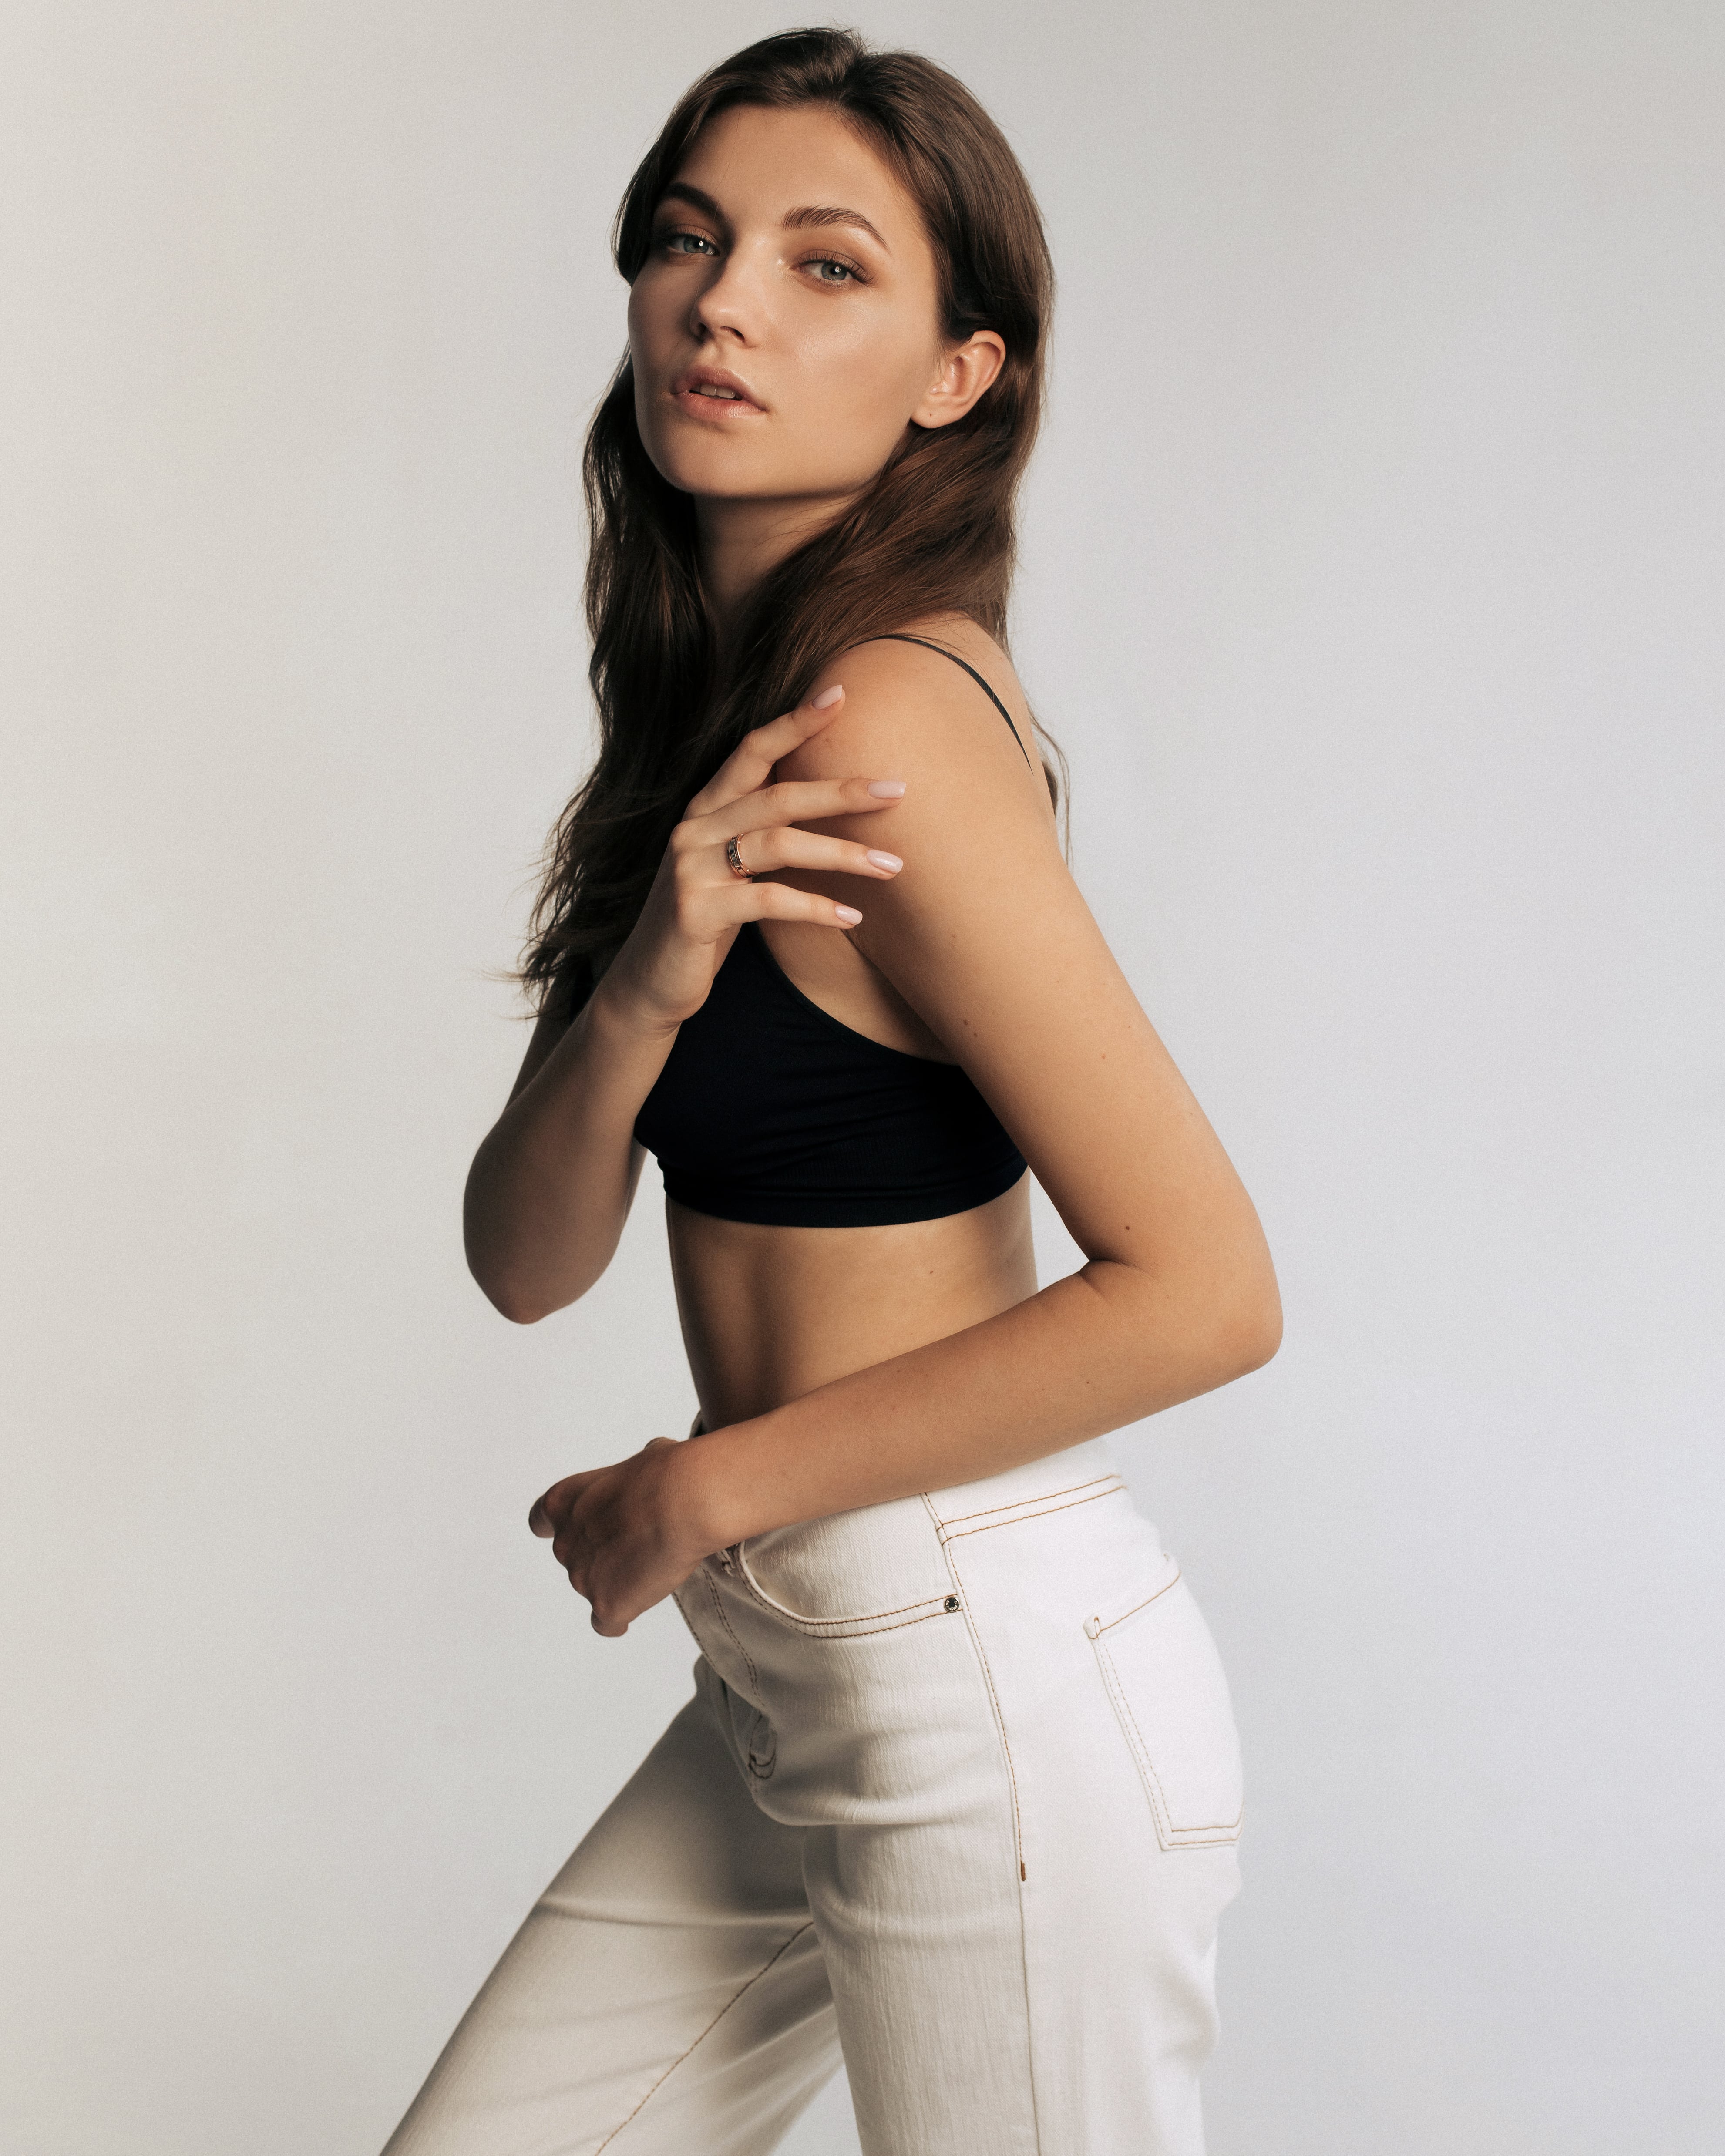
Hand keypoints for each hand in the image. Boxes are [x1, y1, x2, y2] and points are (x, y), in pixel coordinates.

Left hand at [528, 1436, 713, 1635]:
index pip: (540, 1521)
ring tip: (654, 1564)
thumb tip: (648, 1474)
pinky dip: (620, 1616)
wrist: (684, 1503)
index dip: (559, 1527)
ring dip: (617, 1581)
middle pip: (574, 1559)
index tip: (576, 1531)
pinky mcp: (607, 1606)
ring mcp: (582, 1579)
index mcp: (562, 1502)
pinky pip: (607, 1623)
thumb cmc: (667, 1474)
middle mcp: (564, 1543)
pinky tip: (638, 1603)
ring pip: (595, 1588)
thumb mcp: (638, 1460)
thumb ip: (628, 1479)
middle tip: (638, 1543)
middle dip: (601, 1555)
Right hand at [596, 686, 907, 1033]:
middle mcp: (694, 828)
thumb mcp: (733, 869)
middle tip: (898, 791)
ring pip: (778, 844)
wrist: (650, 984)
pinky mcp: (694, 910)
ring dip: (842, 854)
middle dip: (841, 791)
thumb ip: (764, 835)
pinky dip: (816, 906)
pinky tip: (853, 917)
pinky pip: (768, 900)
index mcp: (706, 809)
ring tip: (892, 866)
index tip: (840, 694)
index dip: (794, 721)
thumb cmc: (705, 923)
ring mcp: (689, 868)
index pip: (751, 750)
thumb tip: (834, 806)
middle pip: (777, 794)